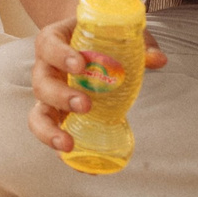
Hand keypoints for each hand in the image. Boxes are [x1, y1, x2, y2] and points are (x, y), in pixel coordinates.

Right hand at [26, 17, 167, 153]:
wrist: (84, 42)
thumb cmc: (99, 36)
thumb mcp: (117, 33)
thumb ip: (139, 43)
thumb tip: (158, 59)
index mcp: (53, 42)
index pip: (48, 45)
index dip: (60, 55)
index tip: (79, 64)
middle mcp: (45, 69)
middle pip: (42, 84)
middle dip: (60, 96)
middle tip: (85, 104)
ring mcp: (48, 96)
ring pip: (38, 114)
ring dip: (50, 130)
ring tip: (68, 143)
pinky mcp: (56, 115)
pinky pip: (53, 133)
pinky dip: (62, 150)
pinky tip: (78, 163)